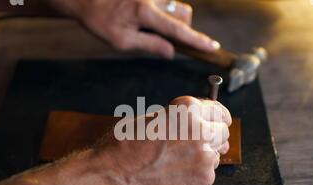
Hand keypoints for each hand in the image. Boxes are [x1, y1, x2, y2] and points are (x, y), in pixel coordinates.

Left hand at [48, 0, 219, 57]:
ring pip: (173, 5)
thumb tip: (171, 52)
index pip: (178, 30)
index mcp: (146, 13)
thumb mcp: (122, 40)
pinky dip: (157, 11)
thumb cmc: (100, 20)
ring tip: (143, 24)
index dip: (197, 40)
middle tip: (162, 36)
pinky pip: (162, 1)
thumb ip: (150, 44)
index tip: (212, 46)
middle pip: (182, 13)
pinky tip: (137, 15)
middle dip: (180, 26)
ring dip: (167, 18)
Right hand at [97, 96, 231, 184]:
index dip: (216, 118)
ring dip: (204, 156)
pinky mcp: (204, 178)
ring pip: (216, 153)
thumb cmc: (124, 147)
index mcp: (187, 109)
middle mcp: (200, 129)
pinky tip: (176, 173)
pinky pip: (209, 172)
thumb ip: (179, 119)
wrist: (113, 176)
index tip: (217, 122)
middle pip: (222, 132)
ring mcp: (204, 155)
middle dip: (212, 136)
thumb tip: (197, 122)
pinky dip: (197, 173)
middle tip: (197, 144)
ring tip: (178, 161)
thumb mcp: (152, 119)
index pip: (218, 111)